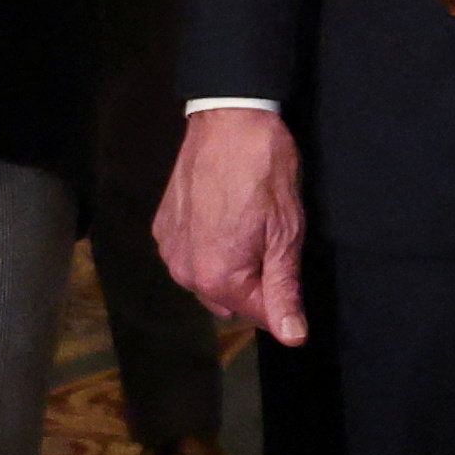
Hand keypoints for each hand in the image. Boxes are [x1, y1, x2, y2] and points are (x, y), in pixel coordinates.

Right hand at [157, 105, 308, 343]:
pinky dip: (208, 245)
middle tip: (270, 237)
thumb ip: (284, 290)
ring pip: (209, 278)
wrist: (229, 117)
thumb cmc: (264, 171)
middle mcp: (184, 271)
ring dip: (229, 263)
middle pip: (230, 299)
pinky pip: (191, 254)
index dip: (282, 294)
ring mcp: (169, 248)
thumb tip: (292, 337)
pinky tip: (223, 214)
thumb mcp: (286, 233)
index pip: (260, 314)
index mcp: (216, 278)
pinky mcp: (162, 226)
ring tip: (246, 222)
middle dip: (254, 281)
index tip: (288, 260)